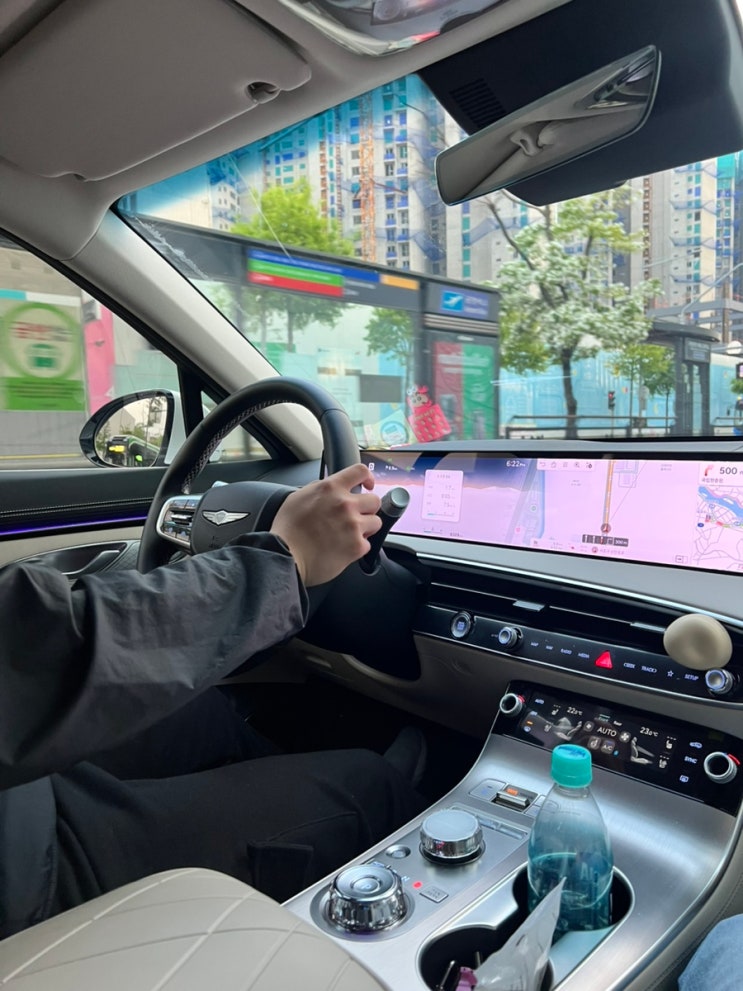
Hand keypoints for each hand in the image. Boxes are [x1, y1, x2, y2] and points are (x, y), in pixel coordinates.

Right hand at [271, 464, 381, 586]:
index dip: (367, 478)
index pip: (360, 471)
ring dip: (365, 528)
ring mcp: (353, 525)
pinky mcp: (357, 546)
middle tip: (356, 516)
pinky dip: (357, 547)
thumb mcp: (298, 497)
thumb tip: (330, 489)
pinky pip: (367, 544)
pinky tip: (343, 549)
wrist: (284, 555)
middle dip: (367, 509)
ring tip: (349, 534)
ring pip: (375, 522)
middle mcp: (345, 504)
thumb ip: (320, 490)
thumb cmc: (287, 530)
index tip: (367, 485)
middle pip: (374, 500)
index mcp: (331, 488)